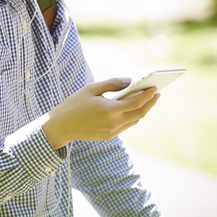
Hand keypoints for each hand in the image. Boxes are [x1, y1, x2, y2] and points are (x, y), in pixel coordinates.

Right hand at [37, 77, 159, 148]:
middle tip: (156, 93)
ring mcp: (112, 131)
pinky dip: (132, 116)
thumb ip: (111, 83)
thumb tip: (129, 80)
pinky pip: (125, 125)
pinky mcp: (108, 136)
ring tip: (146, 99)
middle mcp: (113, 123)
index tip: (155, 87)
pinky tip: (132, 108)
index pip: (136, 102)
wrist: (60, 126)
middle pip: (140, 113)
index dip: (148, 95)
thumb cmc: (74, 104)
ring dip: (142, 110)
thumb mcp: (91, 89)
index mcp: (109, 110)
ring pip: (134, 120)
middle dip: (150, 103)